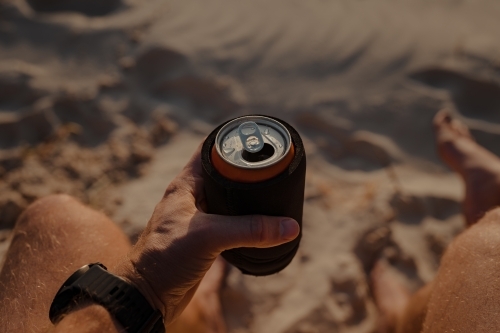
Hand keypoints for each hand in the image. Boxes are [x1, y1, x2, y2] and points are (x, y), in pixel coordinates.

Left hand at [113, 143, 299, 324]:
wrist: (147, 295)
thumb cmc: (164, 258)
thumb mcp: (209, 236)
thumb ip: (249, 229)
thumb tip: (289, 226)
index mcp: (185, 185)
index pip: (209, 151)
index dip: (231, 141)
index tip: (256, 138)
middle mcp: (191, 198)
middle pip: (223, 174)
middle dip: (246, 170)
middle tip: (272, 167)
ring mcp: (197, 219)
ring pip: (227, 199)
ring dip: (246, 197)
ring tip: (271, 192)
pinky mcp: (204, 239)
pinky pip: (229, 222)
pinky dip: (244, 219)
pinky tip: (259, 222)